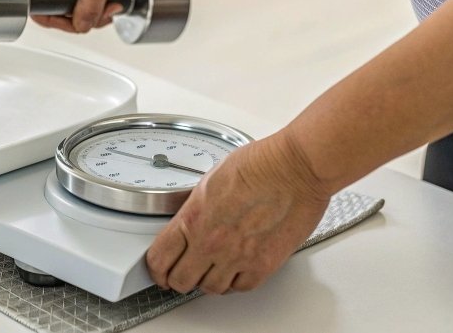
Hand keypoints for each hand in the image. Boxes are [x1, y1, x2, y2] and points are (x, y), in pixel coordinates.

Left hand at [145, 130, 330, 294]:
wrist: (296, 168)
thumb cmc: (261, 164)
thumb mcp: (210, 180)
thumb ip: (196, 207)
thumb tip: (192, 220)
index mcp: (193, 218)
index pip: (159, 258)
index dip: (156, 269)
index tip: (159, 270)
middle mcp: (211, 242)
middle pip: (181, 280)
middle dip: (178, 278)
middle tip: (182, 274)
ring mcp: (237, 257)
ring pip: (210, 288)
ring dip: (208, 281)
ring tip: (211, 270)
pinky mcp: (263, 265)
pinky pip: (240, 287)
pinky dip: (235, 282)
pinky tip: (235, 270)